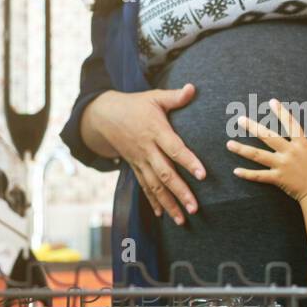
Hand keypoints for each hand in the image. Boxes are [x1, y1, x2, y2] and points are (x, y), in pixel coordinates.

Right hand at [89, 85, 204, 224]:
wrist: (104, 116)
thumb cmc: (135, 105)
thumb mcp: (154, 97)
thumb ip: (175, 97)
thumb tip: (193, 88)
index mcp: (155, 131)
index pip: (174, 149)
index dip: (188, 161)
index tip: (202, 175)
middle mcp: (147, 149)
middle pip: (165, 173)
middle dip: (180, 192)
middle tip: (195, 208)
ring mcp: (140, 161)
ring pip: (155, 185)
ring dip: (169, 203)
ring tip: (183, 219)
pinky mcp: (135, 167)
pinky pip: (144, 187)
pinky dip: (154, 202)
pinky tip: (164, 215)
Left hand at [226, 98, 306, 202]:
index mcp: (302, 144)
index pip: (291, 124)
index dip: (281, 112)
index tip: (271, 102)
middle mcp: (289, 152)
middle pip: (268, 137)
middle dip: (252, 127)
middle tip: (239, 119)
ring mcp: (281, 166)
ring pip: (258, 156)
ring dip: (243, 149)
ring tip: (229, 144)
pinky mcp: (277, 178)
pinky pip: (259, 176)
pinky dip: (247, 174)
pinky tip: (236, 171)